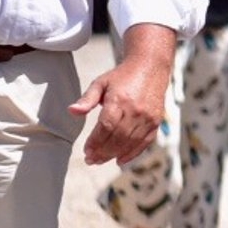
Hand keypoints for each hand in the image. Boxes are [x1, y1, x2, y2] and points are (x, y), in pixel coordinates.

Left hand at [72, 24, 173, 165]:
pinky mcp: (156, 121)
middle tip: (90, 160)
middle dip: (102, 152)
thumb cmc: (122, 76)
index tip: (86, 150)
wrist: (150, 67)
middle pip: (117, 138)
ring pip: (130, 143)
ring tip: (101, 160)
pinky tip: (119, 160)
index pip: (106, 127)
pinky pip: (144, 143)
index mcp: (119, 100)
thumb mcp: (101, 83)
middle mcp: (135, 110)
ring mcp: (147, 117)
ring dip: (114, 155)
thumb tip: (72, 111)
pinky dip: (132, 154)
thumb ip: (87, 99)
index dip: (95, 141)